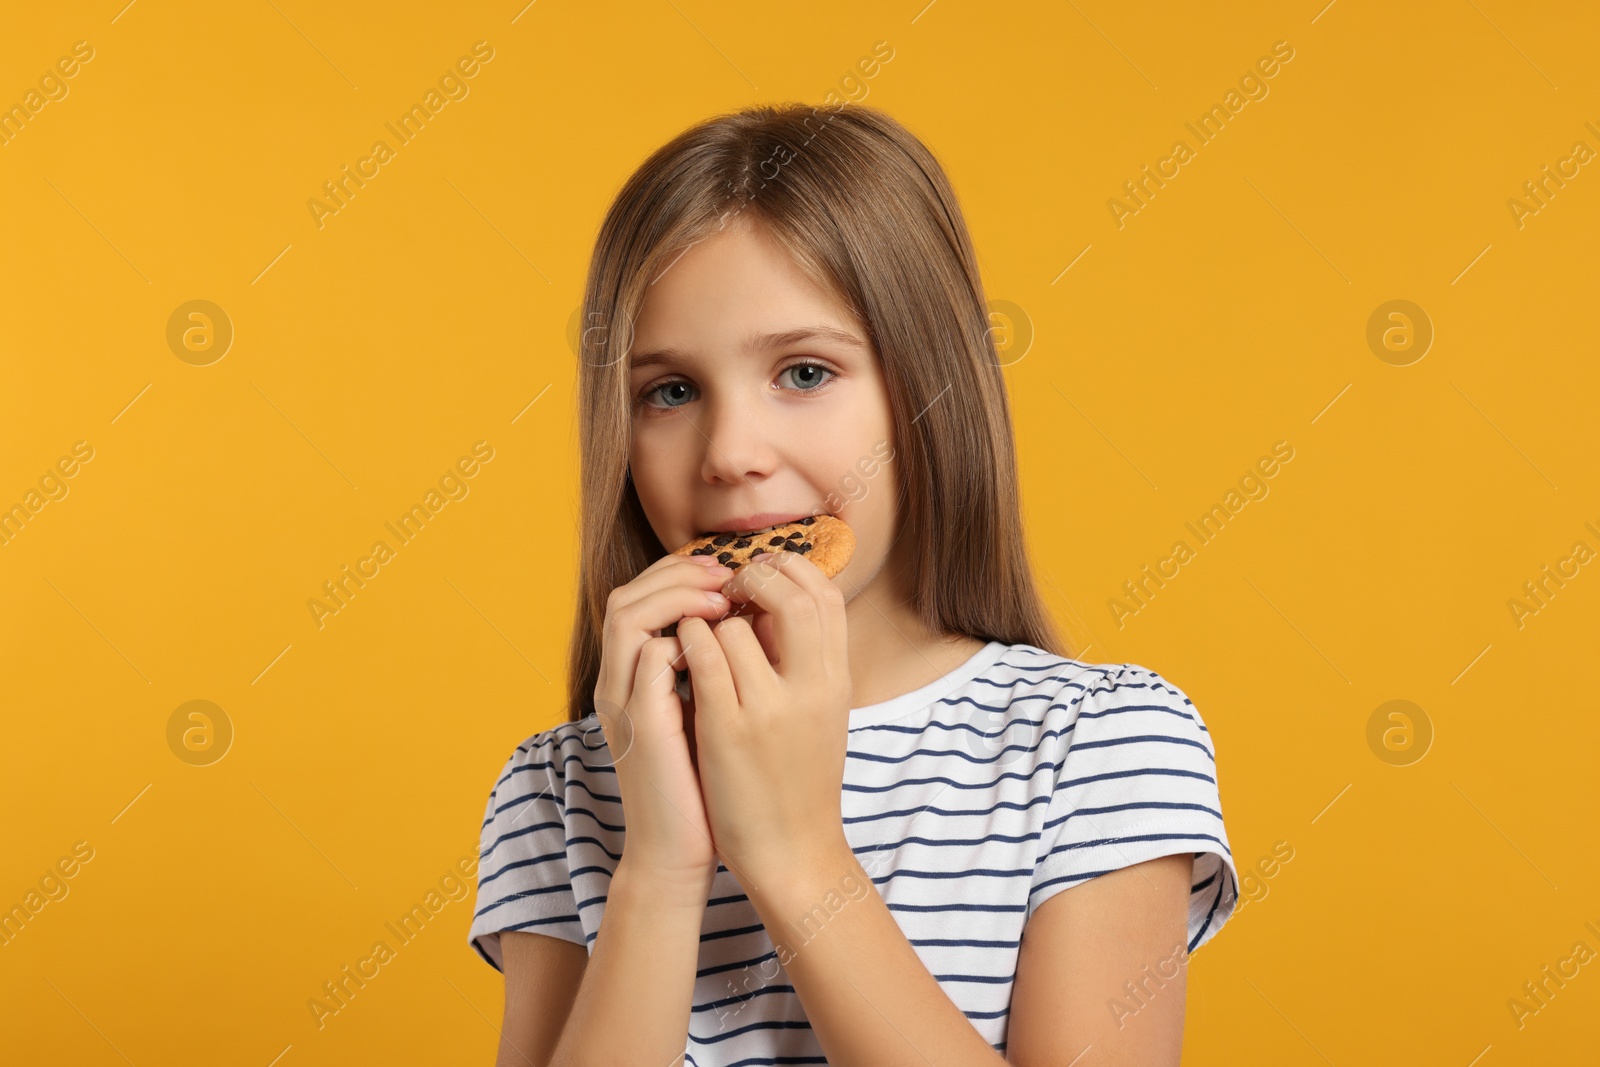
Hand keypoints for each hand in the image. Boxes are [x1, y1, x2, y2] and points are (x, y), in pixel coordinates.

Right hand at [592, 551, 734, 897]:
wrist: (678, 853)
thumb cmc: (700, 787)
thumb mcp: (705, 716)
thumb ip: (711, 672)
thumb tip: (751, 627)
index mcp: (632, 680)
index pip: (639, 599)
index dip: (679, 575)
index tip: (726, 570)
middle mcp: (618, 685)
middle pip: (626, 595)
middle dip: (677, 572)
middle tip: (725, 571)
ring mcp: (623, 703)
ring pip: (627, 615)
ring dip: (678, 594)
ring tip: (724, 595)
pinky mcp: (641, 724)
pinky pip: (649, 657)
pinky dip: (683, 637)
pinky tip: (722, 638)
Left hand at [674, 550, 853, 888]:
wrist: (793, 853)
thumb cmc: (800, 784)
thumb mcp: (821, 716)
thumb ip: (806, 665)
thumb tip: (774, 608)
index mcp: (838, 681)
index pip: (826, 596)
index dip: (791, 572)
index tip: (761, 576)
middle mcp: (813, 688)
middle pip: (793, 596)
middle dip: (755, 579)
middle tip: (727, 588)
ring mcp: (770, 708)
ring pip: (735, 625)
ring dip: (710, 616)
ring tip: (699, 627)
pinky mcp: (728, 729)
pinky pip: (702, 659)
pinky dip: (687, 642)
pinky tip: (678, 650)